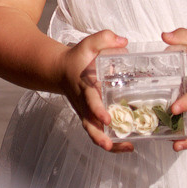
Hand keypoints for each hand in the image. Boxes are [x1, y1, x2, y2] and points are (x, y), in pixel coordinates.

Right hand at [58, 30, 126, 150]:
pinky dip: (110, 141)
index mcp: (84, 88)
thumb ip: (104, 39)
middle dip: (99, 137)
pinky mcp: (90, 116)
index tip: (107, 119)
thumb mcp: (88, 44)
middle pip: (89, 125)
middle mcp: (84, 104)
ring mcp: (86, 112)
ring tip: (126, 149)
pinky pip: (98, 132)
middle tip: (110, 145)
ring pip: (93, 132)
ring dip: (107, 143)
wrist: (59, 70)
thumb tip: (123, 41)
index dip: (98, 111)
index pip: (90, 101)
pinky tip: (127, 145)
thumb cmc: (77, 58)